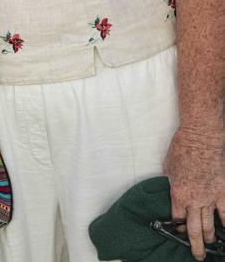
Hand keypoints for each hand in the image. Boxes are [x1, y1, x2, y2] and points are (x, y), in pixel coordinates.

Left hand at [164, 129, 224, 259]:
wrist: (201, 137)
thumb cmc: (182, 147)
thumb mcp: (168, 166)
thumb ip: (171, 181)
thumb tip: (173, 187)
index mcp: (178, 194)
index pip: (178, 219)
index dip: (178, 227)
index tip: (179, 229)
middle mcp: (194, 200)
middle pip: (194, 229)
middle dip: (195, 245)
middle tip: (198, 254)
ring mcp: (210, 197)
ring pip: (210, 225)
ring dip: (210, 237)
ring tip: (210, 245)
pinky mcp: (223, 191)